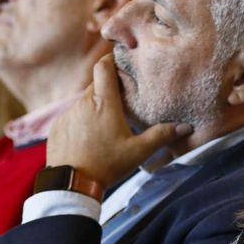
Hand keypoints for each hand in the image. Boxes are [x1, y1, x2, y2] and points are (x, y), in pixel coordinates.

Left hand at [46, 54, 192, 189]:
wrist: (72, 184)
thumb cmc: (107, 165)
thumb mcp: (137, 151)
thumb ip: (160, 136)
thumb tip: (185, 127)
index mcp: (104, 102)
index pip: (103, 67)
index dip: (111, 59)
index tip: (120, 60)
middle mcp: (83, 102)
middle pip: (96, 85)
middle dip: (109, 88)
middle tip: (123, 99)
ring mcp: (68, 114)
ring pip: (84, 101)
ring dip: (95, 107)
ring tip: (107, 124)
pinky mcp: (57, 126)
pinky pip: (72, 116)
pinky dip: (81, 120)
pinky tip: (90, 137)